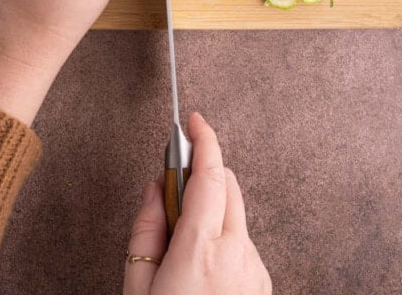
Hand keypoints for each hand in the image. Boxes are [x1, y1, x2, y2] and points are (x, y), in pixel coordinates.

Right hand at [123, 113, 271, 294]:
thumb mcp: (138, 286)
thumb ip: (146, 230)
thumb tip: (155, 189)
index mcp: (200, 251)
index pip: (208, 176)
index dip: (203, 141)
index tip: (195, 122)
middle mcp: (235, 255)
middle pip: (227, 187)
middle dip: (202, 180)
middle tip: (173, 198)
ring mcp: (254, 270)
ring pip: (234, 216)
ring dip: (212, 216)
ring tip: (184, 250)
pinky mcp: (263, 284)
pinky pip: (243, 244)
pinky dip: (224, 242)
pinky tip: (203, 270)